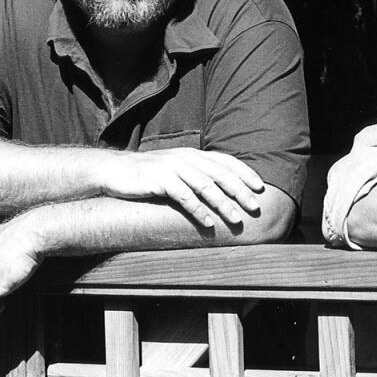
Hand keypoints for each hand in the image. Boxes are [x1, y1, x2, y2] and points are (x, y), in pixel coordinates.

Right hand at [103, 148, 264, 227]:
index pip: (225, 161)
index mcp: (192, 154)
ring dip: (223, 204)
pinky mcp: (159, 180)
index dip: (244, 173)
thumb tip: (221, 188)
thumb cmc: (149, 174)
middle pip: (220, 174)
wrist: (115, 171)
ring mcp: (172, 167)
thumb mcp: (175, 169)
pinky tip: (209, 223)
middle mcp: (186, 158)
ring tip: (236, 219)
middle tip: (255, 207)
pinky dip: (198, 210)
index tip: (260, 187)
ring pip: (205, 186)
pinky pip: (183, 196)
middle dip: (240, 191)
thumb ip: (196, 174)